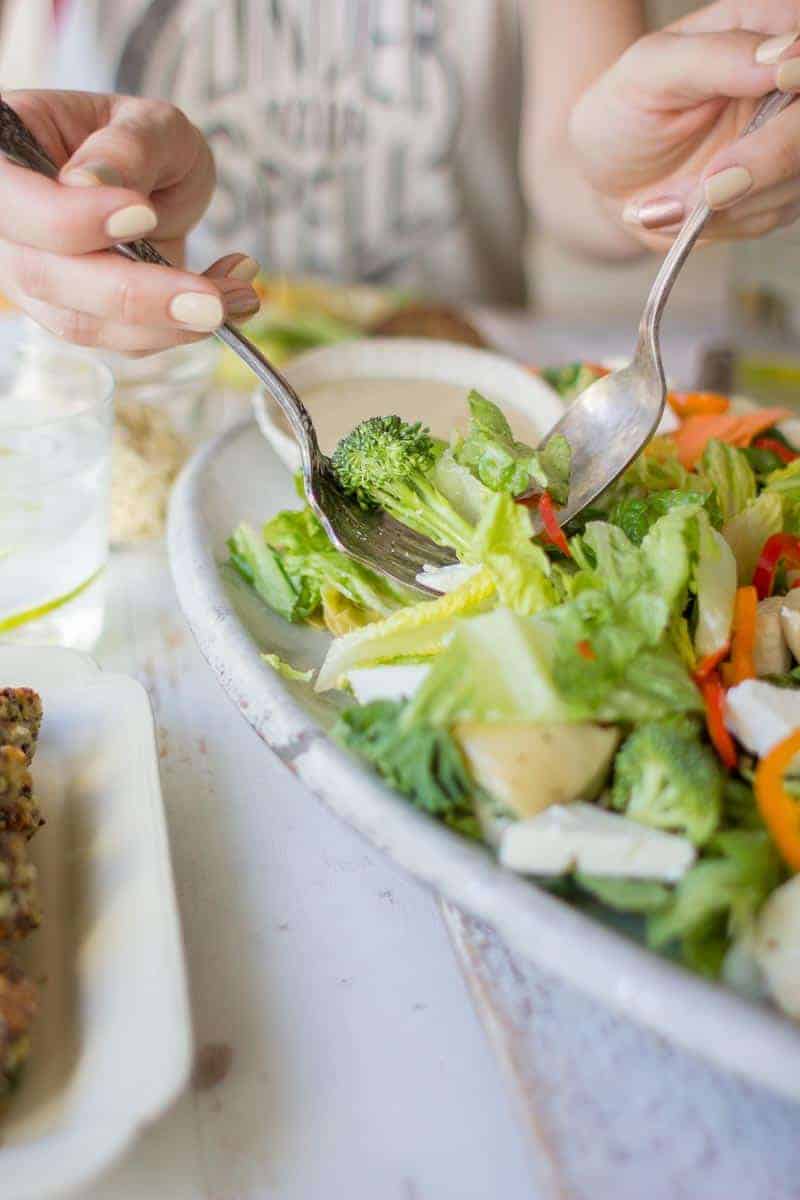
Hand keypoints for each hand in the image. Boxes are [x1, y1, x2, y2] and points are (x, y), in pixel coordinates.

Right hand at [0, 90, 260, 353]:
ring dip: (170, 322)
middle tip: (211, 299)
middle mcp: (7, 229)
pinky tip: (229, 297)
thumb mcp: (146, 123)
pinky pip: (123, 340)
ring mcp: (35, 281)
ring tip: (240, 295)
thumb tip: (89, 184)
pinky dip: (181, 328)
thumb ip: (123, 148)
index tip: (143, 215)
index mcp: (3, 157)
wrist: (154, 183)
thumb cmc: (141, 142)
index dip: (71, 219)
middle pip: (45, 277)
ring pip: (85, 324)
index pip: (13, 202)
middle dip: (135, 294)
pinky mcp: (78, 318)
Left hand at [570, 3, 799, 247]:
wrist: (609, 175)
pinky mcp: (783, 189)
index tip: (783, 81)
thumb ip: (718, 56)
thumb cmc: (625, 110)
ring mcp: (791, 141)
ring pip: (795, 178)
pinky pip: (773, 213)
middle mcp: (792, 86)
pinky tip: (676, 210)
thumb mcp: (650, 70)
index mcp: (770, 28)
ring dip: (729, 205)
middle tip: (709, 188)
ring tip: (664, 201)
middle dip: (767, 158)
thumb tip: (785, 56)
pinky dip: (721, 223)